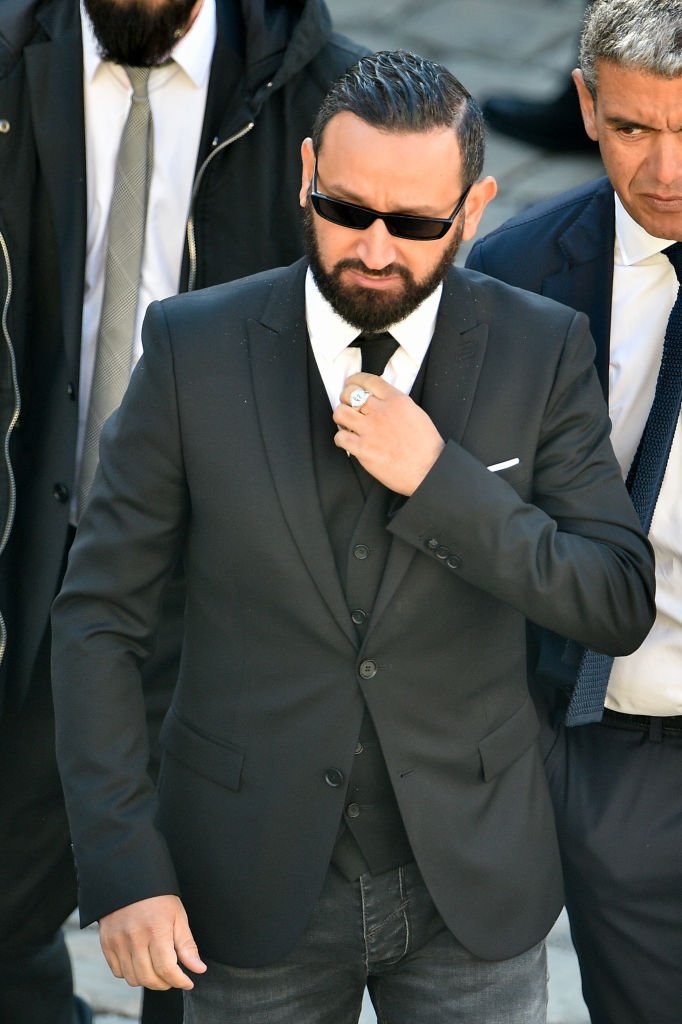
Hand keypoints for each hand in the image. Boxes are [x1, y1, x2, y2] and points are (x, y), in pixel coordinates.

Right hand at [99, 894, 206, 989]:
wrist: (130, 881)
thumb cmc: (158, 898)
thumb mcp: (178, 917)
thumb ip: (187, 946)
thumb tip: (199, 969)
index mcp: (156, 930)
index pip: (167, 969)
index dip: (179, 981)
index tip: (187, 982)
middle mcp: (135, 938)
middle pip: (149, 978)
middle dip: (165, 984)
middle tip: (172, 978)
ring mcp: (118, 941)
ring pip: (132, 978)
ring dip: (147, 980)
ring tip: (157, 970)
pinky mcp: (107, 943)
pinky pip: (117, 971)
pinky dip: (130, 973)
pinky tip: (140, 963)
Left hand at [333, 373, 444, 494]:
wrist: (428, 469)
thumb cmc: (426, 447)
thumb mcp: (416, 413)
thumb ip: (396, 404)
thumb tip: (381, 402)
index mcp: (396, 401)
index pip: (368, 381)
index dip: (355, 380)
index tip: (351, 383)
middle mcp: (381, 412)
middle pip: (350, 394)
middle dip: (345, 398)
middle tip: (347, 404)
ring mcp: (370, 430)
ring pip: (340, 413)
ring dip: (341, 417)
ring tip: (347, 423)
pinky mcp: (362, 449)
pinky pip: (340, 437)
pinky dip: (342, 439)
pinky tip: (349, 441)